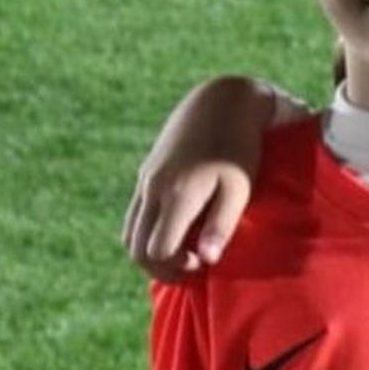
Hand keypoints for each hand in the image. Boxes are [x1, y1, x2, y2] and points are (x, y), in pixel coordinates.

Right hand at [120, 76, 280, 280]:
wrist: (221, 102)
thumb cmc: (239, 147)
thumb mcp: (239, 187)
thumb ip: (222, 224)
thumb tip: (207, 260)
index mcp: (177, 195)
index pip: (156, 251)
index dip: (176, 267)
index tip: (202, 261)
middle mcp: (153, 189)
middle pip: (135, 248)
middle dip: (159, 268)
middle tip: (192, 265)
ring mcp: (145, 180)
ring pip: (129, 232)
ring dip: (149, 251)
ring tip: (183, 251)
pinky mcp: (146, 173)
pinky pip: (135, 214)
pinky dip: (147, 232)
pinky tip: (176, 229)